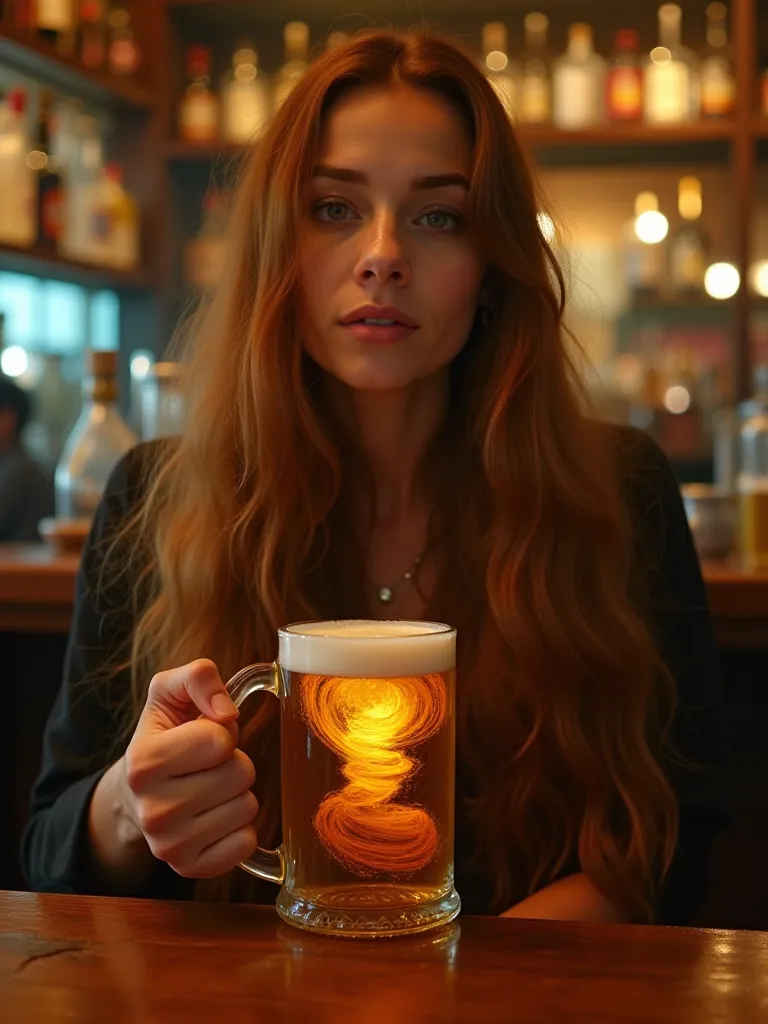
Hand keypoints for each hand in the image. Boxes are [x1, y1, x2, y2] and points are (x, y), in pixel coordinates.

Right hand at [119, 659, 258, 878]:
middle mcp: (152, 810)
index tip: (200, 737)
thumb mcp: (171, 692)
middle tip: (207, 766)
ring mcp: (169, 846)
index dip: (220, 732)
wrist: (137, 793)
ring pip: (248, 806)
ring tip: (209, 788)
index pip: (219, 739)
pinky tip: (214, 817)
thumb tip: (227, 710)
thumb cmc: (165, 735)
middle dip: (233, 762)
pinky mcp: (189, 868)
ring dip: (237, 792)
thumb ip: (199, 676)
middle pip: (241, 773)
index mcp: (143, 763)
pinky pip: (246, 842)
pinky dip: (240, 826)